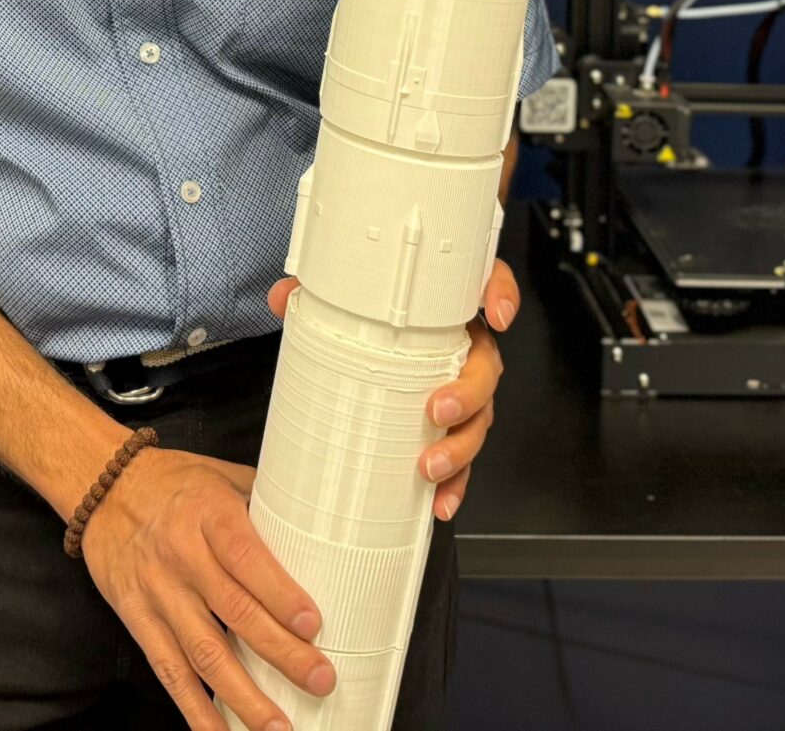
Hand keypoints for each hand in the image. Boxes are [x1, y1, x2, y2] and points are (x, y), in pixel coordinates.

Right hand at [79, 444, 335, 730]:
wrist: (103, 489)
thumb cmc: (174, 482)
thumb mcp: (221, 475)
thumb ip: (265, 504)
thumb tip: (322, 528)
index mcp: (207, 514)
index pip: (244, 558)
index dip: (279, 594)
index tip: (312, 624)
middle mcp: (182, 557)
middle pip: (234, 612)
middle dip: (280, 653)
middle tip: (320, 680)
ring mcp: (158, 594)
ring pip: (203, 654)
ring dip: (243, 697)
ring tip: (278, 727)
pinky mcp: (139, 621)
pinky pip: (169, 672)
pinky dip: (195, 710)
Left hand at [269, 257, 517, 521]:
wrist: (371, 343)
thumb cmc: (370, 317)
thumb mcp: (340, 296)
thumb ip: (313, 290)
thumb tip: (282, 297)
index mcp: (449, 305)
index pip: (488, 282)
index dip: (502, 294)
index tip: (497, 315)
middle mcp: (464, 347)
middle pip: (486, 367)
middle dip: (469, 393)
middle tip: (437, 409)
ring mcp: (461, 390)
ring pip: (480, 418)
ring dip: (461, 447)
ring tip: (430, 466)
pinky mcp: (450, 429)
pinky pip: (462, 458)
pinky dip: (454, 484)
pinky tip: (438, 502)